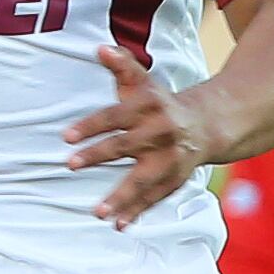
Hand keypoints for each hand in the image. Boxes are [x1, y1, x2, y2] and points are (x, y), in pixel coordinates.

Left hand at [64, 41, 208, 227]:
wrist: (208, 123)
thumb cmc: (159, 103)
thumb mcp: (142, 83)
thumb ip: (121, 66)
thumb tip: (99, 48)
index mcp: (150, 107)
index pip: (116, 116)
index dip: (91, 125)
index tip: (65, 137)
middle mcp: (162, 133)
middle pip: (127, 146)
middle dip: (99, 155)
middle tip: (70, 165)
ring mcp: (171, 159)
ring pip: (144, 179)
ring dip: (121, 197)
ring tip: (97, 212)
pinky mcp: (175, 179)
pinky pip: (155, 197)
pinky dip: (138, 212)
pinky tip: (118, 225)